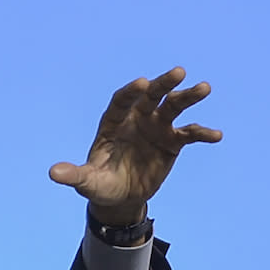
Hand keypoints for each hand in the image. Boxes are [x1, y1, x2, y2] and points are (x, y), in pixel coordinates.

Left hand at [49, 67, 222, 223]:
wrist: (121, 198)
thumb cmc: (100, 184)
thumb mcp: (87, 182)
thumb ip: (74, 175)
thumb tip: (53, 174)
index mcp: (113, 123)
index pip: (121, 102)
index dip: (130, 93)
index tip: (141, 84)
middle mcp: (136, 119)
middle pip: (150, 96)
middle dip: (163, 83)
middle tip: (178, 72)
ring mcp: (156, 128)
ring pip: (173, 107)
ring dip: (188, 97)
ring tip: (204, 88)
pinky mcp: (172, 142)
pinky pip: (189, 134)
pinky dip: (202, 133)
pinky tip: (216, 135)